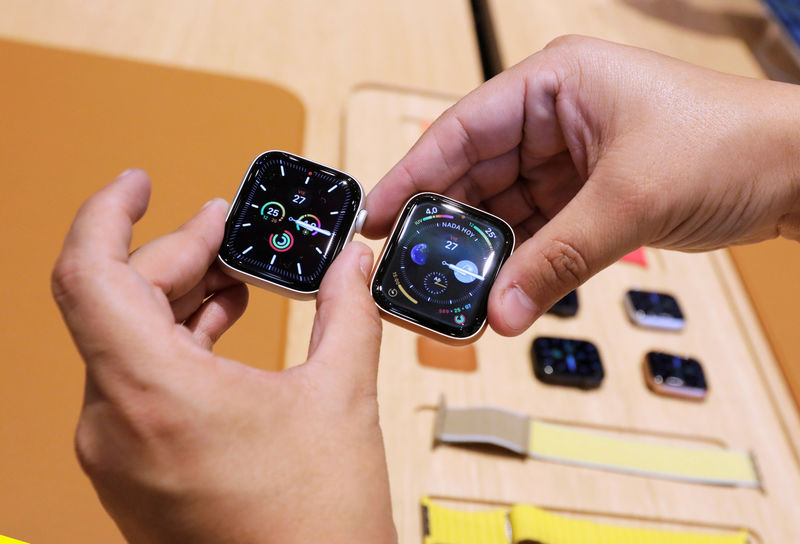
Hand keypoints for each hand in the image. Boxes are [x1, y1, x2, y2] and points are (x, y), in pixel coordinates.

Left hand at [52, 170, 395, 542]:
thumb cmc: (317, 526)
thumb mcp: (342, 397)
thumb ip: (347, 311)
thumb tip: (351, 262)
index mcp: (154, 395)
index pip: (88, 274)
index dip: (106, 214)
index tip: (139, 182)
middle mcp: (113, 425)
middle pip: (118, 301)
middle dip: (175, 253)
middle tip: (225, 227)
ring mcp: (118, 453)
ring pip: (124, 341)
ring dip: (175, 297)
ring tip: (231, 273)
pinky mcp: (134, 470)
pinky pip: (135, 381)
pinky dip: (174, 342)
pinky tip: (220, 325)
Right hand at [364, 35, 799, 335]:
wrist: (797, 172)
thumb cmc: (730, 143)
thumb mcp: (627, 199)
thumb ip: (555, 259)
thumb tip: (501, 309)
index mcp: (554, 85)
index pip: (461, 128)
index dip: (413, 173)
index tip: (376, 214)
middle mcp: (555, 117)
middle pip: (476, 173)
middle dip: (445, 222)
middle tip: (409, 266)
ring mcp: (570, 159)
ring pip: (504, 208)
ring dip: (482, 250)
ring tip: (449, 288)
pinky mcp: (589, 195)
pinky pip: (537, 230)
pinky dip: (519, 260)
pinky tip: (497, 287)